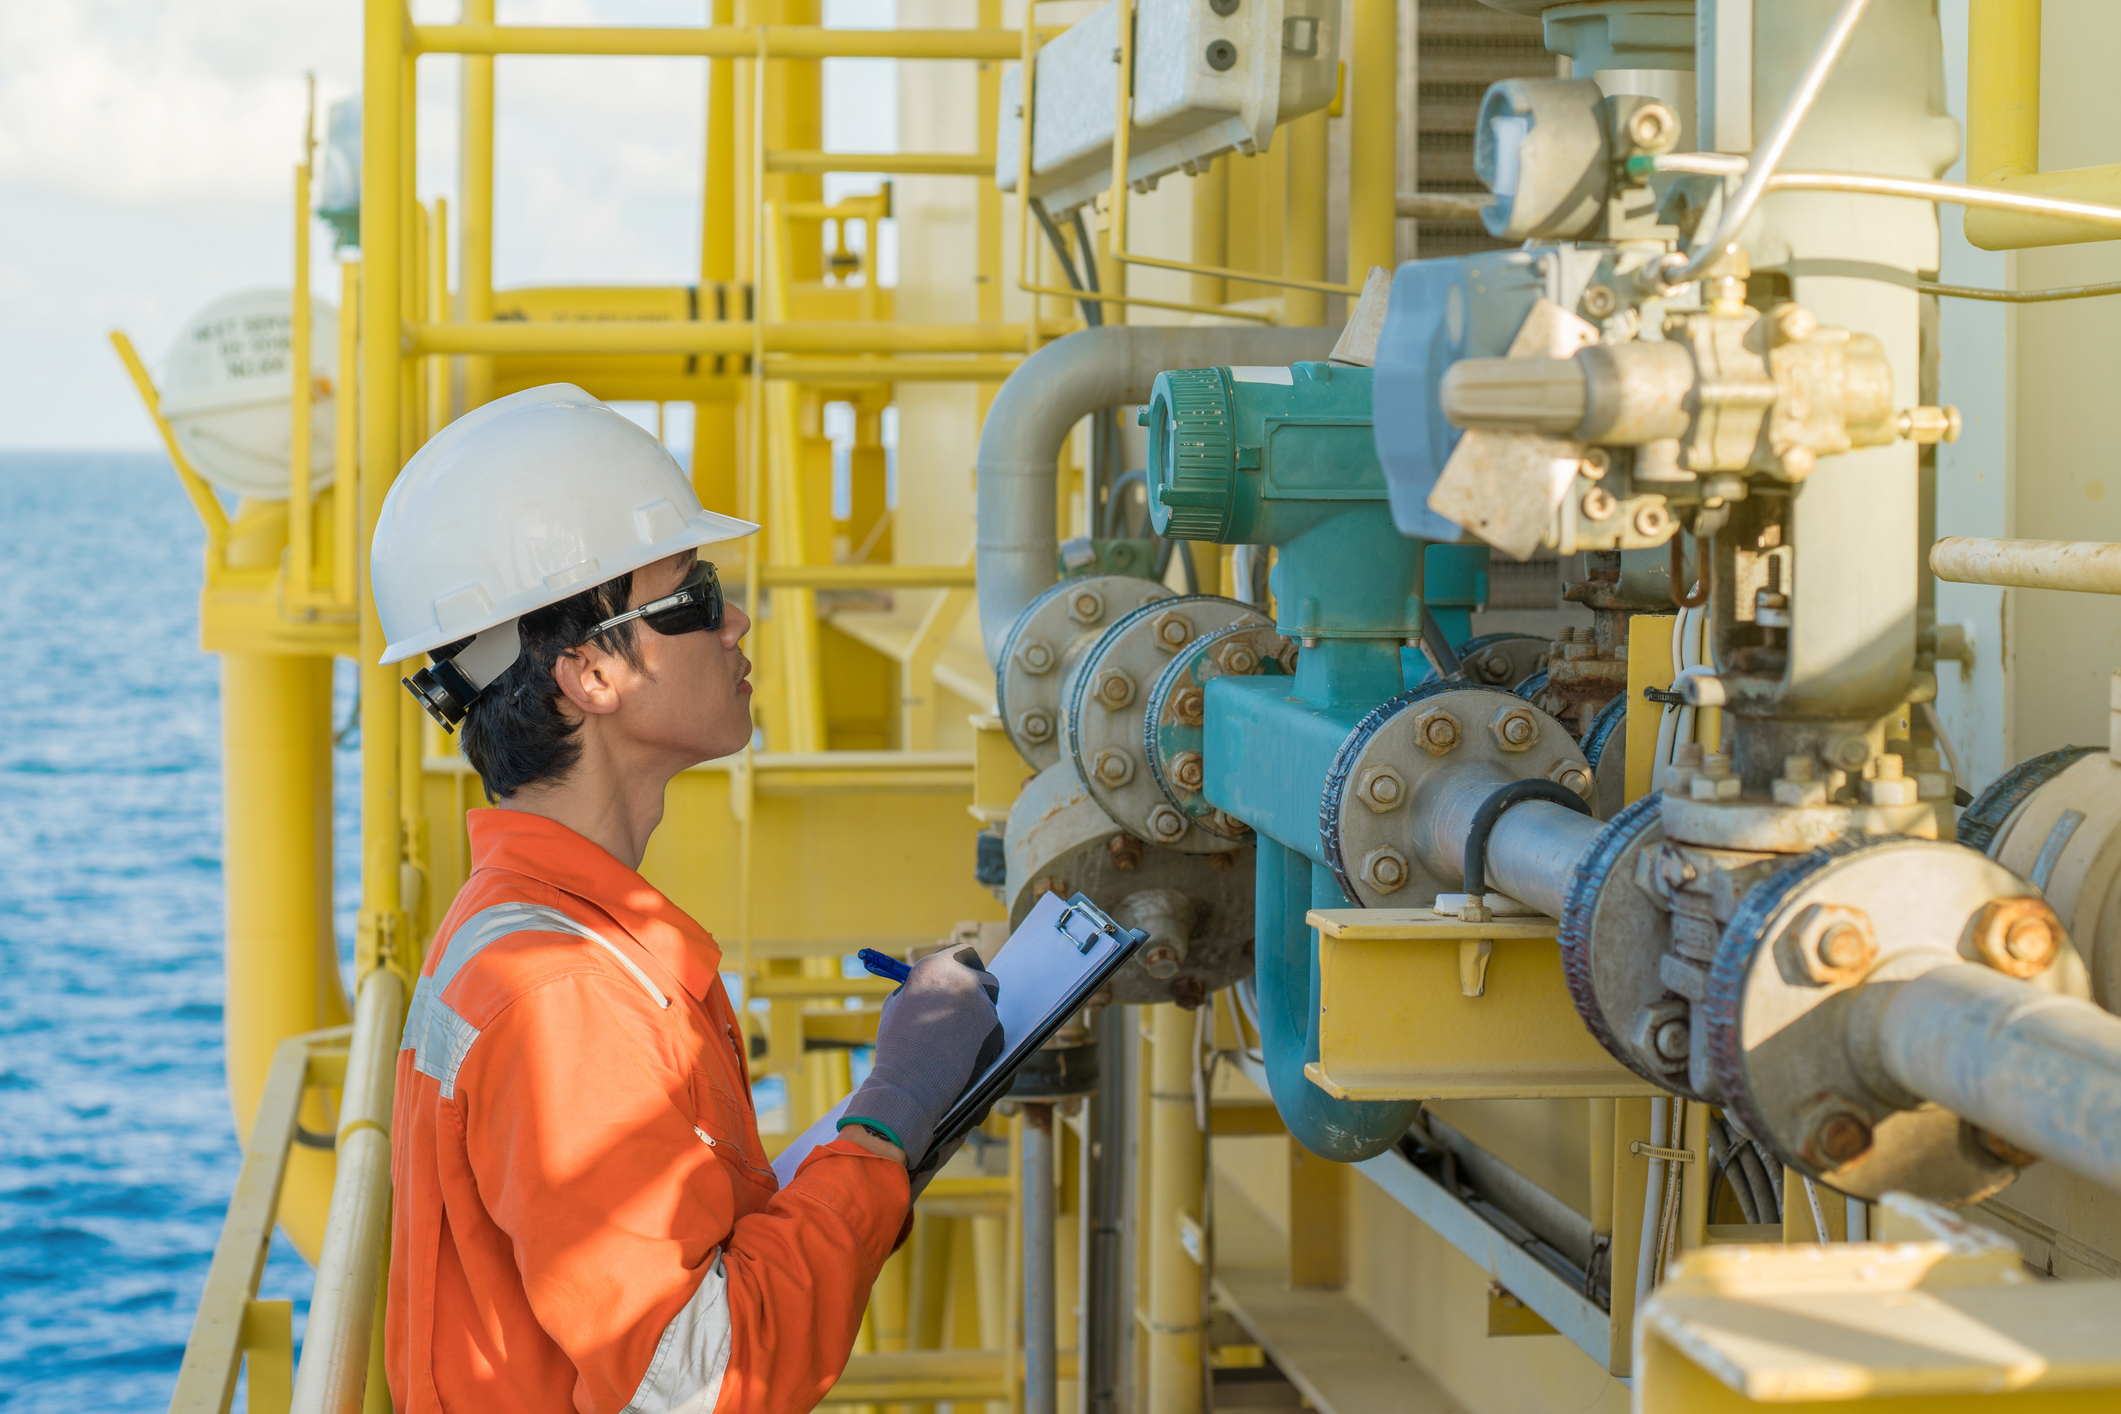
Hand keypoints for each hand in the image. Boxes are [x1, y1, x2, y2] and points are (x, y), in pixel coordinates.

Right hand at [839, 947, 1001, 1169]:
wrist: (909, 1084)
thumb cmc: (897, 1048)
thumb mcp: (898, 1006)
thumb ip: (920, 988)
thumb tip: (937, 984)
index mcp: (935, 967)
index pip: (962, 953)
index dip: (965, 965)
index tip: (965, 974)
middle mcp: (963, 979)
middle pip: (985, 978)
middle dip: (979, 992)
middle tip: (968, 1008)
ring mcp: (983, 1004)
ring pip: (989, 1008)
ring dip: (979, 1020)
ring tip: (954, 1043)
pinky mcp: (996, 1029)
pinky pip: (994, 1031)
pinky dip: (984, 1042)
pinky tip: (964, 1056)